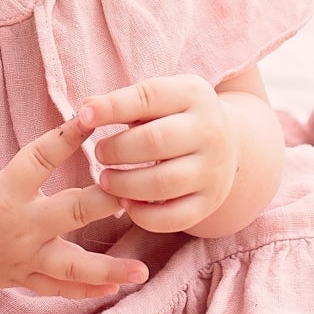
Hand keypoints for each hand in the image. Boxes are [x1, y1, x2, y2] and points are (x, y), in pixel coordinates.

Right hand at [0, 96, 149, 299]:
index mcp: (1, 196)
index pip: (39, 160)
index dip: (65, 137)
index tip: (92, 117)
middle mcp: (18, 229)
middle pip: (68, 215)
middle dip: (103, 205)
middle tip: (135, 196)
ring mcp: (22, 258)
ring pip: (71, 266)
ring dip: (107, 269)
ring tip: (140, 272)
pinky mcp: (21, 278)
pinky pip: (58, 287)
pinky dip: (86, 289)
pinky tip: (115, 287)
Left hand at [79, 77, 238, 233]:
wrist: (228, 143)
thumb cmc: (176, 117)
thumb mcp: (158, 98)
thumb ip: (122, 102)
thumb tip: (87, 108)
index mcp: (193, 95)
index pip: (149, 97)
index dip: (112, 107)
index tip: (84, 116)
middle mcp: (209, 130)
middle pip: (155, 142)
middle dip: (117, 149)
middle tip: (99, 154)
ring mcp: (213, 169)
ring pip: (162, 184)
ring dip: (124, 185)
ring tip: (105, 180)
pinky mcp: (210, 202)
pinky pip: (175, 218)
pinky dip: (144, 216)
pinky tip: (126, 204)